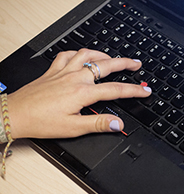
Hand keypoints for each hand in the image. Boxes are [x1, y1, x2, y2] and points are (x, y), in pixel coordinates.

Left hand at [7, 49, 151, 138]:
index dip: (134, 90)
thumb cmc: (41, 121)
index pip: (116, 89)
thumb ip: (99, 124)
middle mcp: (75, 78)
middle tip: (136, 64)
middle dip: (125, 63)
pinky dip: (79, 53)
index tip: (146, 90)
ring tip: (113, 58)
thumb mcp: (74, 128)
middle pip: (106, 65)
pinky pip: (68, 54)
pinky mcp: (53, 70)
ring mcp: (63, 71)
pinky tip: (83, 56)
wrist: (15, 114)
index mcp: (82, 92)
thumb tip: (118, 123)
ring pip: (88, 55)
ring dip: (104, 55)